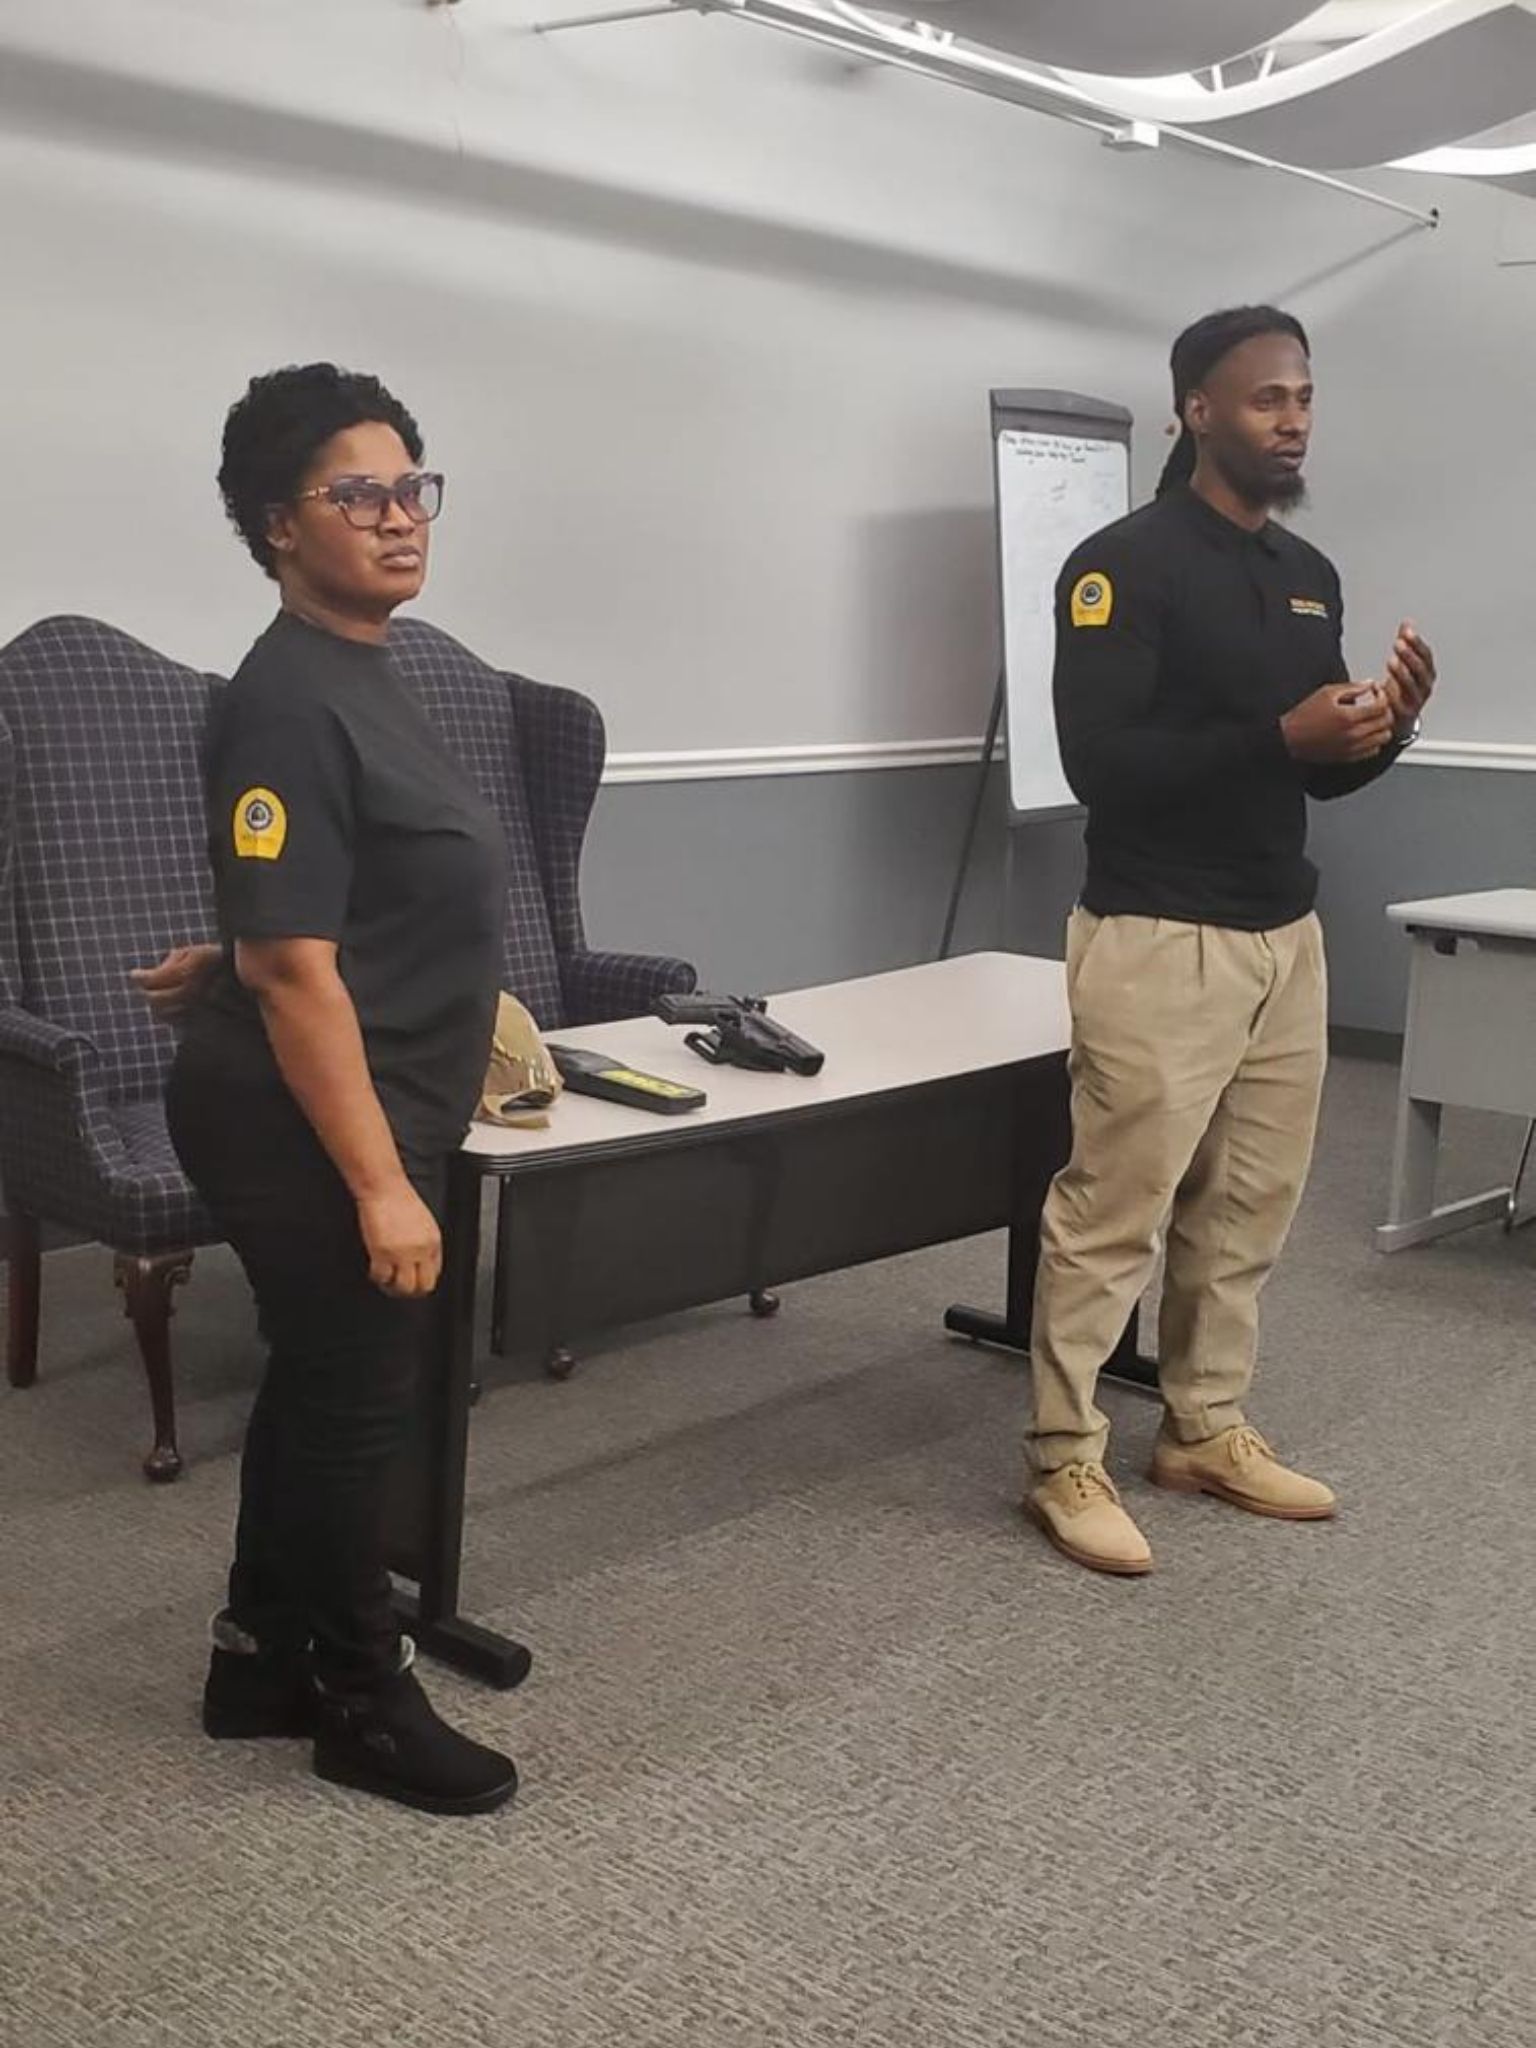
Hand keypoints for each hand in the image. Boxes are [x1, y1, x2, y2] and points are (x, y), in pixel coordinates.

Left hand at [129, 943, 221, 1022]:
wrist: (250, 981)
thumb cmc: (219, 960)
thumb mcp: (195, 952)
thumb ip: (169, 963)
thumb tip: (142, 976)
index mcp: (188, 971)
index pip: (152, 980)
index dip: (139, 977)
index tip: (134, 974)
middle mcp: (191, 992)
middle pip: (154, 999)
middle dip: (146, 992)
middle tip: (146, 986)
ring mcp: (197, 1009)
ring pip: (163, 1014)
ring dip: (157, 1006)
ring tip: (159, 997)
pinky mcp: (202, 1021)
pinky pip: (177, 1023)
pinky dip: (170, 1015)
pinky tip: (174, 1007)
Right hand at [357, 1181, 441, 1297]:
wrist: (384, 1187)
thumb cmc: (400, 1199)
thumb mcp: (424, 1223)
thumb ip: (424, 1243)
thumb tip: (420, 1261)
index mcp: (434, 1242)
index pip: (435, 1273)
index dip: (422, 1280)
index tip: (413, 1281)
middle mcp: (421, 1250)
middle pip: (423, 1286)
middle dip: (411, 1291)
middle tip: (399, 1288)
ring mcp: (402, 1253)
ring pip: (403, 1287)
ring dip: (393, 1287)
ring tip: (386, 1281)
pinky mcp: (383, 1252)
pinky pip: (381, 1277)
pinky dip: (377, 1278)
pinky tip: (375, 1271)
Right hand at [1280, 683, 1394, 764]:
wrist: (1290, 738)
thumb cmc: (1304, 715)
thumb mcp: (1326, 693)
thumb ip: (1352, 687)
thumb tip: (1370, 684)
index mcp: (1349, 716)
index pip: (1381, 706)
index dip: (1382, 695)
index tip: (1376, 692)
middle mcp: (1353, 734)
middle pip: (1386, 722)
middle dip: (1384, 709)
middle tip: (1376, 704)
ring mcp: (1352, 748)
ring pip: (1384, 737)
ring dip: (1381, 726)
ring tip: (1372, 719)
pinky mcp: (1349, 757)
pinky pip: (1374, 750)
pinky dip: (1374, 740)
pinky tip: (1365, 733)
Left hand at [1382, 620, 1434, 737]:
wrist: (1402, 719)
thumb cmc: (1404, 689)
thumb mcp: (1407, 664)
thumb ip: (1407, 644)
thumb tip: (1407, 623)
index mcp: (1428, 673)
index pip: (1426, 656)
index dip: (1417, 644)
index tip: (1407, 632)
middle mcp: (1425, 686)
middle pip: (1421, 669)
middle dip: (1410, 655)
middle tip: (1398, 643)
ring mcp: (1417, 700)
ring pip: (1412, 686)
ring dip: (1402, 673)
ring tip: (1391, 661)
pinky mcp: (1405, 714)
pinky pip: (1399, 704)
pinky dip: (1390, 695)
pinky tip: (1379, 685)